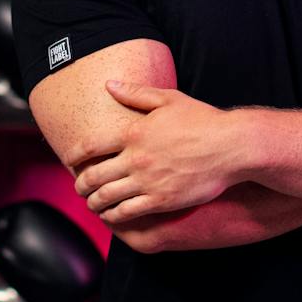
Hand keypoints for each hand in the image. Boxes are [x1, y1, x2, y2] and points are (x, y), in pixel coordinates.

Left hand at [71, 80, 248, 224]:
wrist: (232, 146)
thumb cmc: (203, 120)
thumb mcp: (169, 99)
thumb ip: (136, 93)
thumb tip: (109, 85)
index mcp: (134, 131)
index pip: (90, 145)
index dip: (74, 155)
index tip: (70, 161)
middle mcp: (136, 158)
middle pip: (93, 176)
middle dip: (80, 185)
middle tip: (78, 188)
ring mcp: (147, 181)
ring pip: (106, 197)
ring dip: (93, 202)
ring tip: (92, 204)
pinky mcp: (161, 200)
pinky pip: (127, 212)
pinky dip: (113, 216)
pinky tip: (111, 216)